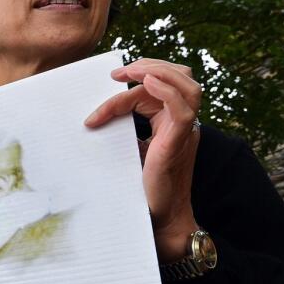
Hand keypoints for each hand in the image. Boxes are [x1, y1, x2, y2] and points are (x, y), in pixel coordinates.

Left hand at [85, 58, 201, 260]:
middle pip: (180, 77)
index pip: (158, 88)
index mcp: (171, 122)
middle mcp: (182, 122)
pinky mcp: (179, 141)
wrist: (158, 218)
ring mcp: (184, 130)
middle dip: (149, 66)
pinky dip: (165, 89)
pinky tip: (146, 81)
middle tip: (118, 72)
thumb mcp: (130, 150)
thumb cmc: (143, 188)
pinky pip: (181, 107)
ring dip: (158, 71)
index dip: (132, 84)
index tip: (105, 89)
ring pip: (186, 85)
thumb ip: (124, 129)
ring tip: (130, 72)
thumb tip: (96, 116)